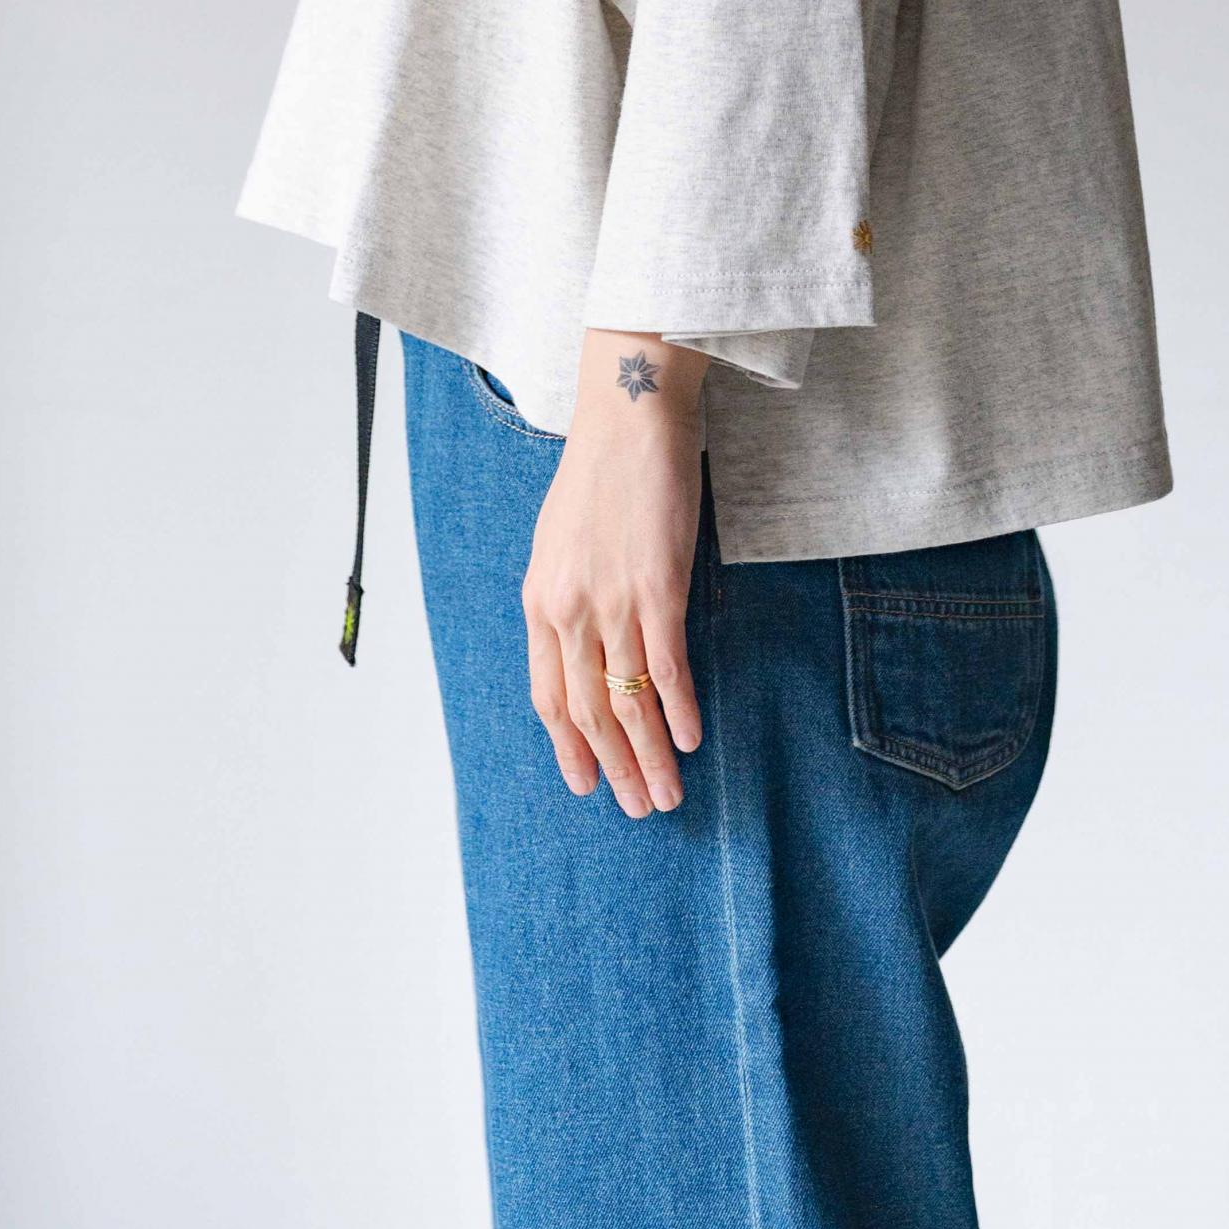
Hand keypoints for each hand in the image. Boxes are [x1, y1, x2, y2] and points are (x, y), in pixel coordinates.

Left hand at [522, 329, 708, 814]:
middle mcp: (568, 611)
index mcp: (540, 602)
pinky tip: (688, 741)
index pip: (548, 696)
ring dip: (647, 756)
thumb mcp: (561, 542)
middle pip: (587, 712)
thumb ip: (567, 597)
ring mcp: (612, 602)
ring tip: (667, 796)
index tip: (587, 785)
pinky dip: (676, 709)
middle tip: (638, 809)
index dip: (568, 748)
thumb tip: (582, 645)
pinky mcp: (657, 587)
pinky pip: (665, 666)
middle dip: (613, 768)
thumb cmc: (599, 475)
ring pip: (626, 700)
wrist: (627, 419)